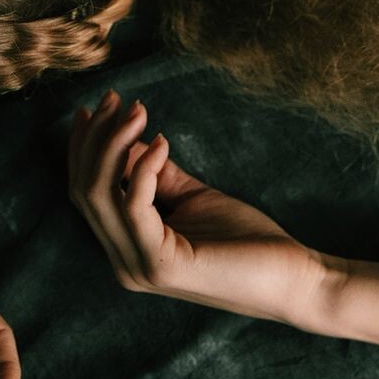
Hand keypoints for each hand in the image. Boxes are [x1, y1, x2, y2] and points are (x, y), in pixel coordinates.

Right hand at [68, 92, 340, 329]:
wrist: (294, 279)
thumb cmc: (247, 240)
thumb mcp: (192, 196)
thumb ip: (156, 174)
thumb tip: (129, 138)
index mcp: (127, 248)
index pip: (85, 192)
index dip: (83, 147)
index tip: (95, 107)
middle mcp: (124, 262)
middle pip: (85, 190)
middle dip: (94, 138)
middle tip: (113, 99)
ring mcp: (139, 268)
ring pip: (99, 195)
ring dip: (112, 144)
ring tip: (136, 110)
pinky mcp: (161, 266)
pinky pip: (134, 205)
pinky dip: (143, 167)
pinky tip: (163, 141)